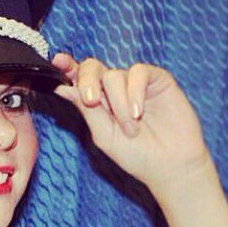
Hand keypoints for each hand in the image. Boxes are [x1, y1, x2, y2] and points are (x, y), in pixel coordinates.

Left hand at [51, 53, 209, 190]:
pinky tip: (138, 112)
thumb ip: (86, 110)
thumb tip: (63, 87)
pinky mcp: (156, 79)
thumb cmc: (135, 155)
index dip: (67, 67)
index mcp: (96, 101)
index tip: (58, 61)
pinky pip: (138, 73)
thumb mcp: (103, 135)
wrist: (169, 164)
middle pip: (92, 68)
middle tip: (92, 101)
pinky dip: (134, 92)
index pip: (77, 78)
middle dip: (87, 81)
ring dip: (118, 104)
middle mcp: (113, 89)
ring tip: (131, 128)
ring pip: (114, 75)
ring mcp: (134, 83)